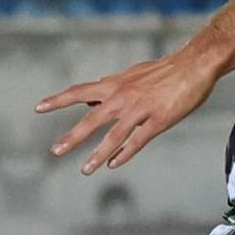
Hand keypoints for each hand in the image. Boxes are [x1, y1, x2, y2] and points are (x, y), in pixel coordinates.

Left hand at [36, 51, 218, 173]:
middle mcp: (123, 97)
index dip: (59, 100)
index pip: (80, 91)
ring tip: (85, 169)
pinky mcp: (158, 120)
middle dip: (73, 137)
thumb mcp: (133, 75)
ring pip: (114, 136)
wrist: (195, 64)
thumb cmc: (165, 71)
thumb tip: (91, 101)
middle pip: (92, 119)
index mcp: (115, 84)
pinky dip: (125, 154)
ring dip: (98, 154)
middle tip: (56, 151)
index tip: (39, 107)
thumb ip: (112, 89)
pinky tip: (113, 164)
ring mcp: (141, 109)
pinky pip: (138, 141)